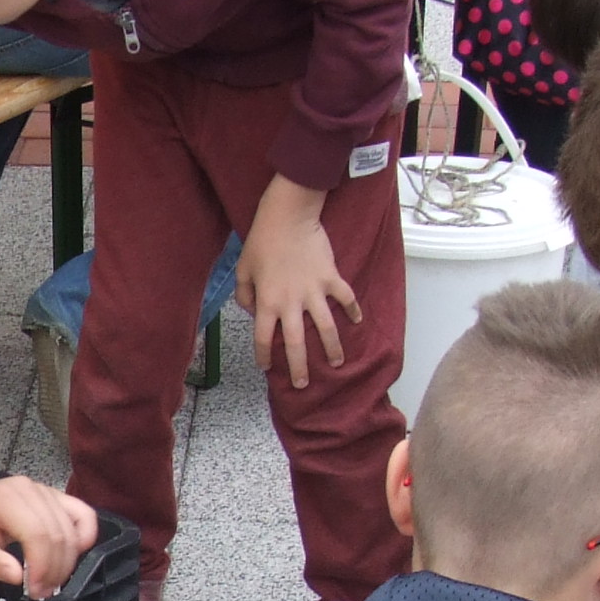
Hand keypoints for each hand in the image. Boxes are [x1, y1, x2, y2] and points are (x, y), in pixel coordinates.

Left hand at [0, 474, 97, 598]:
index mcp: (5, 500)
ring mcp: (45, 491)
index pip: (37, 534)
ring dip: (68, 561)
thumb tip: (18, 576)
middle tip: (42, 592)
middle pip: (59, 534)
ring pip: (73, 529)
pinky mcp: (55, 497)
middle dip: (56, 569)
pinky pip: (83, 515)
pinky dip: (83, 538)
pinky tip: (71, 556)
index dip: (42, 566)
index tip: (36, 589)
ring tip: (51, 581)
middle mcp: (30, 491)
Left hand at [237, 191, 359, 388]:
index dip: (264, 356)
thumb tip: (253, 312)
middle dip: (299, 368)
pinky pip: (346, 298)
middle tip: (303, 384)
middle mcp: (291, 303)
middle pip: (295, 344)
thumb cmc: (262, 241)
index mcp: (267, 302)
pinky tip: (357, 321)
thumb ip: (244, 295)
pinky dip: (353, 310)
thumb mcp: (242, 269)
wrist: (289, 216)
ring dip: (332, 348)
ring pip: (326, 328)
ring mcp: (314, 292)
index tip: (266, 367)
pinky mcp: (331, 278)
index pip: (263, 338)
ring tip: (336, 363)